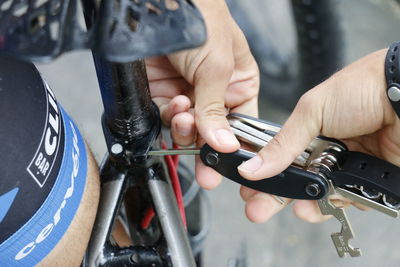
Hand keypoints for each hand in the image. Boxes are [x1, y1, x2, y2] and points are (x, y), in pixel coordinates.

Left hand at [147, 0, 258, 188]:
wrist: (157, 3)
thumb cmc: (202, 18)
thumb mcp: (217, 66)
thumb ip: (216, 109)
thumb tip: (224, 145)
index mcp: (239, 83)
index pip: (242, 124)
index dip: (235, 146)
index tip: (229, 165)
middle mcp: (215, 91)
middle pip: (213, 133)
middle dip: (207, 150)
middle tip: (207, 171)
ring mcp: (189, 92)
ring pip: (189, 129)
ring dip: (187, 131)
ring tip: (186, 119)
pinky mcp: (164, 91)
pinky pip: (168, 117)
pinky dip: (171, 118)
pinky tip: (176, 105)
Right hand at [238, 49, 399, 222]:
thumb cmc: (362, 88)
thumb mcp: (312, 111)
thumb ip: (283, 144)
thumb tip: (252, 167)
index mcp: (308, 131)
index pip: (279, 158)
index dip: (264, 175)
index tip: (248, 189)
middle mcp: (325, 150)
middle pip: (295, 180)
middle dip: (275, 197)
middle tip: (257, 210)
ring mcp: (346, 165)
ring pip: (320, 193)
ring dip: (306, 204)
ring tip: (296, 209)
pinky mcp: (367, 178)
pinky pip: (347, 199)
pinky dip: (336, 204)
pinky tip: (325, 203)